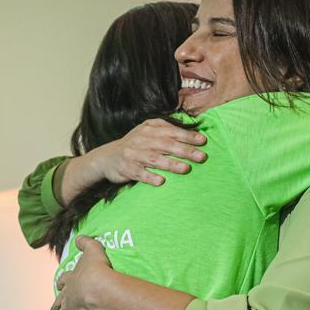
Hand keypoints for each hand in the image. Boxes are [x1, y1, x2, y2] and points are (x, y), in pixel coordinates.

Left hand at [48, 236, 112, 309]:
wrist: (96, 285)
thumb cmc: (95, 268)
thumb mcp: (92, 249)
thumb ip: (86, 243)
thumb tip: (80, 238)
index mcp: (71, 280)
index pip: (64, 281)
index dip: (62, 284)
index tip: (59, 286)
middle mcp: (68, 297)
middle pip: (58, 305)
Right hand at [61, 119, 205, 201]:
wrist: (106, 157)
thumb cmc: (134, 145)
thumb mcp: (146, 131)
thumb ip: (165, 128)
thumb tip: (189, 128)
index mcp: (149, 129)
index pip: (171, 131)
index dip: (187, 136)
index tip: (202, 141)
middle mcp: (141, 140)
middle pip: (166, 145)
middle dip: (185, 150)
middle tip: (201, 157)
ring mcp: (133, 155)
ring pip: (154, 159)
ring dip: (171, 164)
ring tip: (186, 169)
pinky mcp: (127, 169)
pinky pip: (139, 173)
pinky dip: (150, 177)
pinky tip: (161, 181)